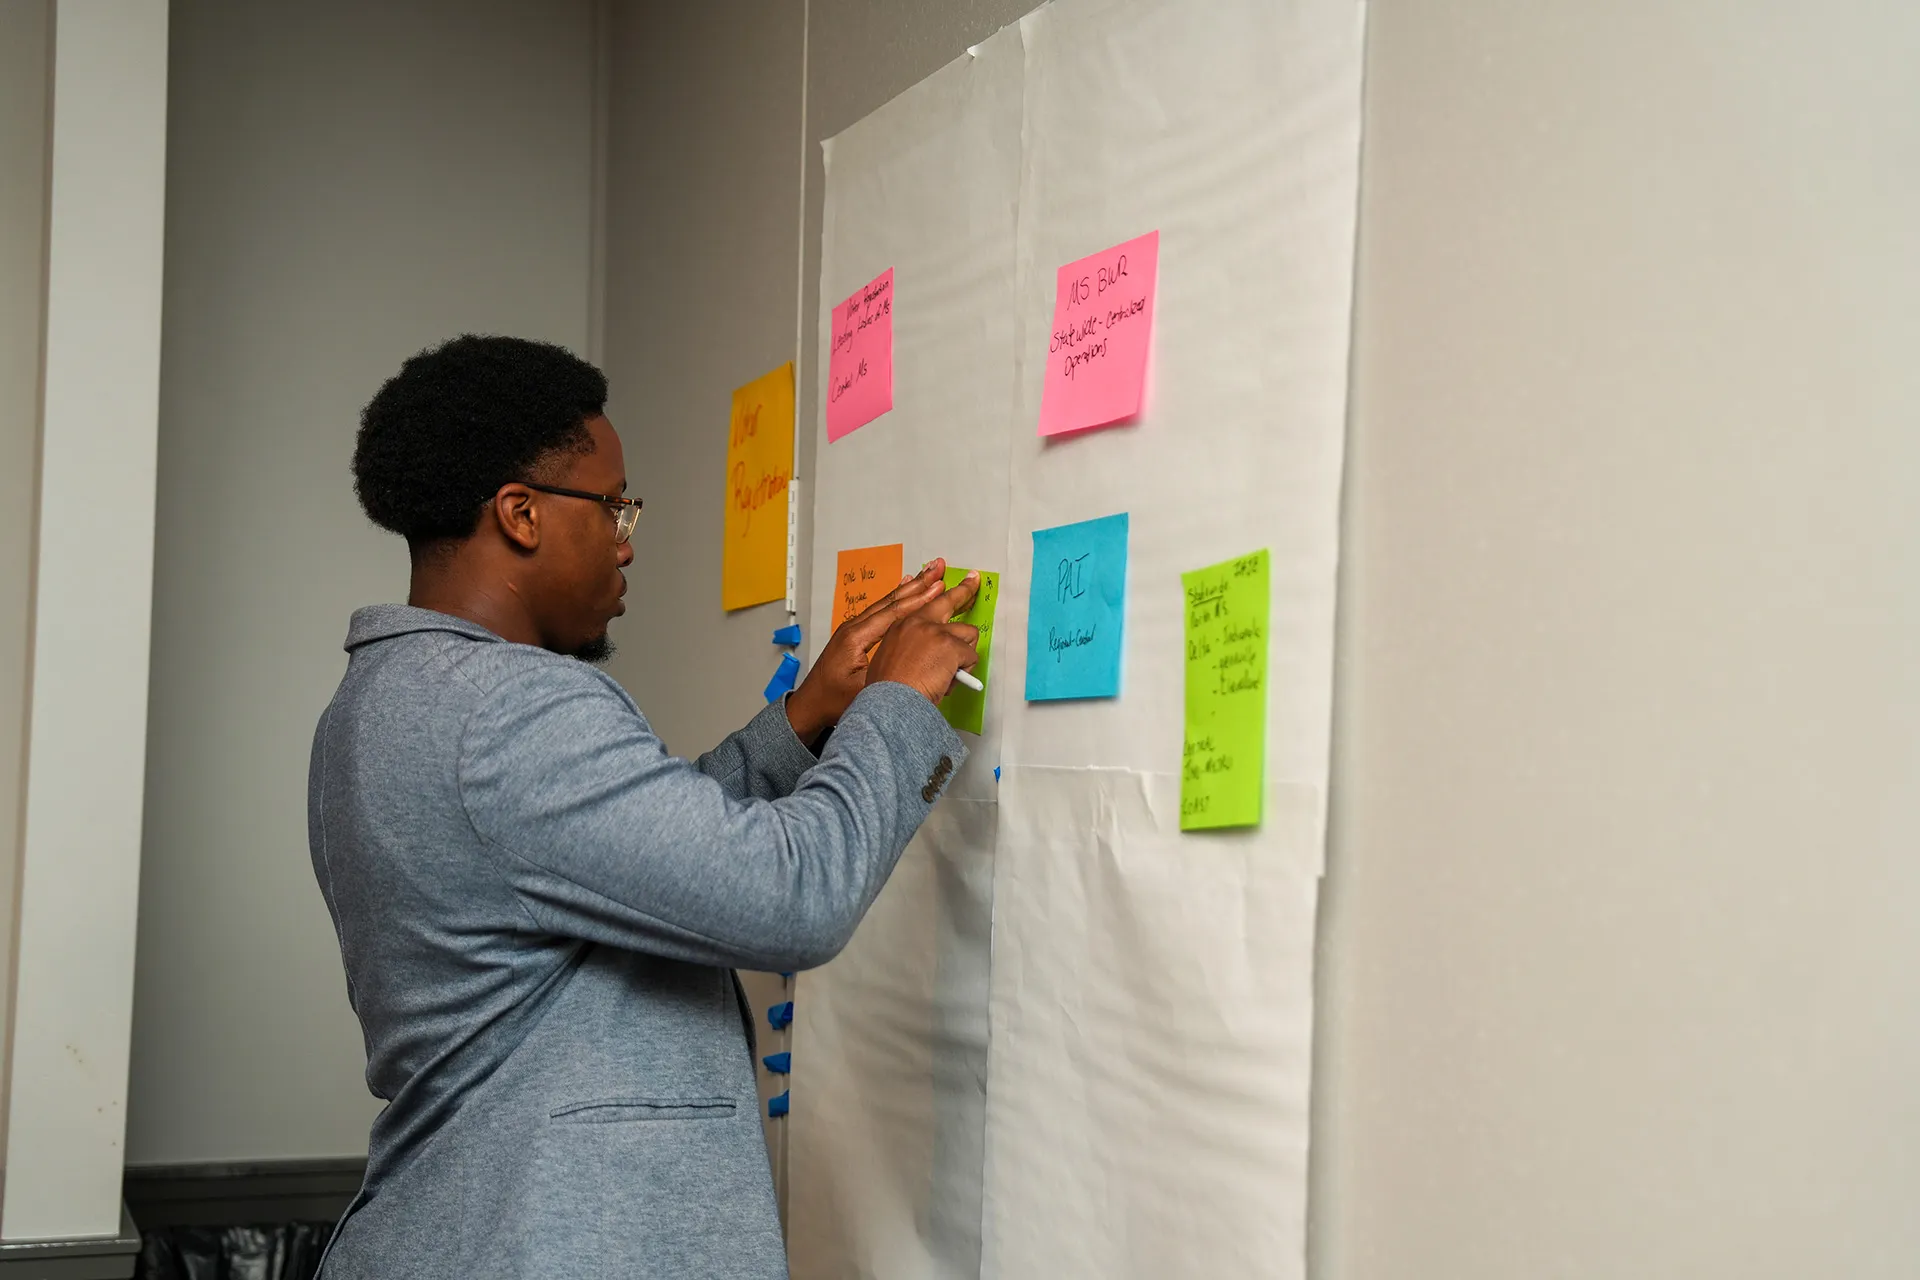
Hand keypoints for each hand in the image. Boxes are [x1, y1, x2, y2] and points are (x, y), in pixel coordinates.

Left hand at [786, 559, 953, 741]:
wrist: (809, 705)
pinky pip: (879, 611)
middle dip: (917, 585)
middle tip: (937, 569)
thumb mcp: (862, 692)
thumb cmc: (831, 701)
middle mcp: (853, 628)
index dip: (918, 600)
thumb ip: (886, 674)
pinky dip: (896, 599)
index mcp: (855, 638)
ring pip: (885, 604)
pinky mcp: (854, 635)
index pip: (892, 613)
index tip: (939, 586)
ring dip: (909, 589)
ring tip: (928, 574)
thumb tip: (916, 661)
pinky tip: (904, 589)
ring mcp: (852, 629)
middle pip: (891, 601)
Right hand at [864, 570, 981, 704]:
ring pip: (968, 634)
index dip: (935, 594)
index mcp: (900, 627)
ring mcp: (935, 632)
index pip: (922, 604)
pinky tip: (949, 681)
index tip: (941, 582)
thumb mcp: (888, 662)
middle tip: (974, 580)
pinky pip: (971, 656)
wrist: (888, 705)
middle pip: (947, 599)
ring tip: (949, 673)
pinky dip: (965, 671)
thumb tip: (931, 657)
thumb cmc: (886, 692)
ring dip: (963, 654)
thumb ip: (909, 651)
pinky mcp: (951, 646)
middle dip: (964, 589)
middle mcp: (917, 623)